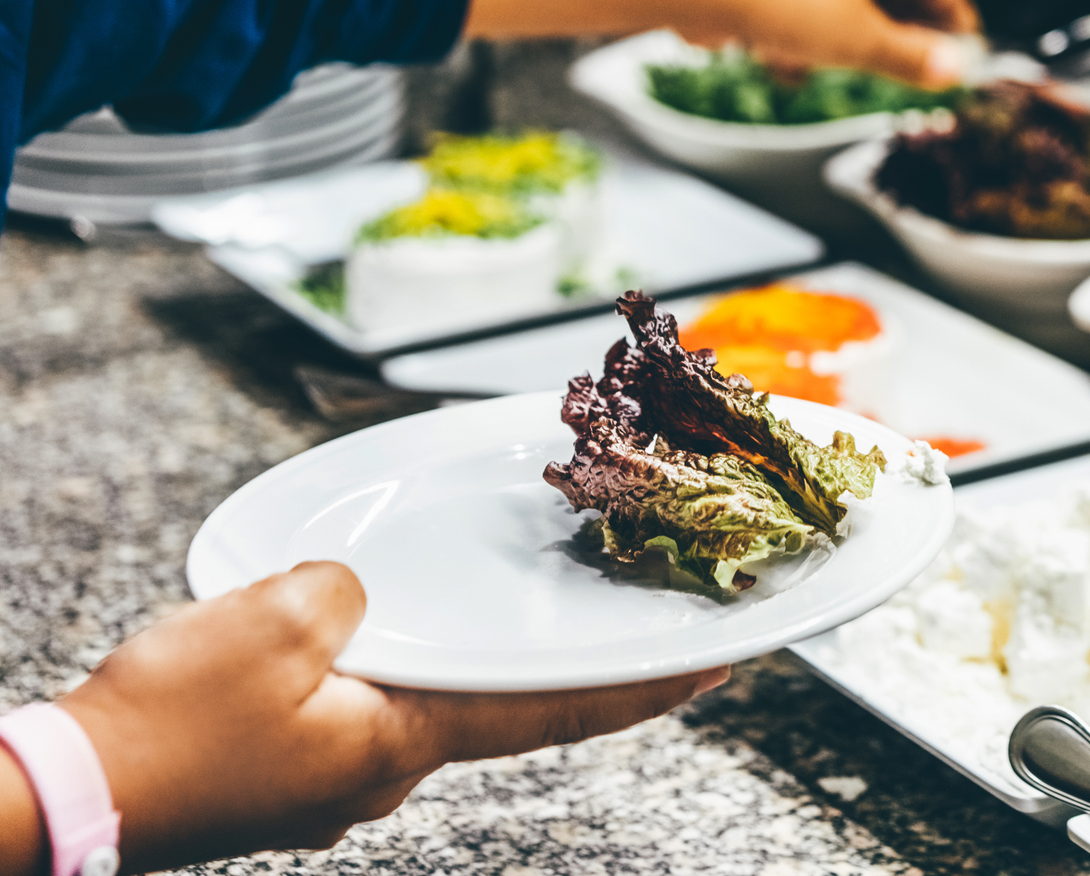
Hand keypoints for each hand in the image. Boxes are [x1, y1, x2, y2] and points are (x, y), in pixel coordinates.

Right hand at [25, 562, 721, 873]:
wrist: (61, 800)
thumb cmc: (167, 727)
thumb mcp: (275, 622)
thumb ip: (348, 592)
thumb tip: (358, 592)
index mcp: (405, 742)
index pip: (554, 708)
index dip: (644, 685)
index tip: (721, 663)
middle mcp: (386, 770)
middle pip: (501, 703)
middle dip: (558, 661)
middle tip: (623, 612)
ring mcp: (338, 777)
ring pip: (428, 700)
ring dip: (465, 658)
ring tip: (484, 603)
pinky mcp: (291, 768)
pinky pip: (363, 702)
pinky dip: (389, 663)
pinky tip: (365, 627)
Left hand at [462, 0, 979, 86]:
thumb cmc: (788, 0)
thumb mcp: (861, 41)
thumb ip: (910, 59)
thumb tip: (955, 72)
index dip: (953, 15)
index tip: (961, 52)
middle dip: (899, 33)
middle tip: (912, 70)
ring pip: (845, 0)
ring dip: (846, 41)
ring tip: (840, 71)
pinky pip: (802, 6)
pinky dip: (803, 37)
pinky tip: (784, 67)